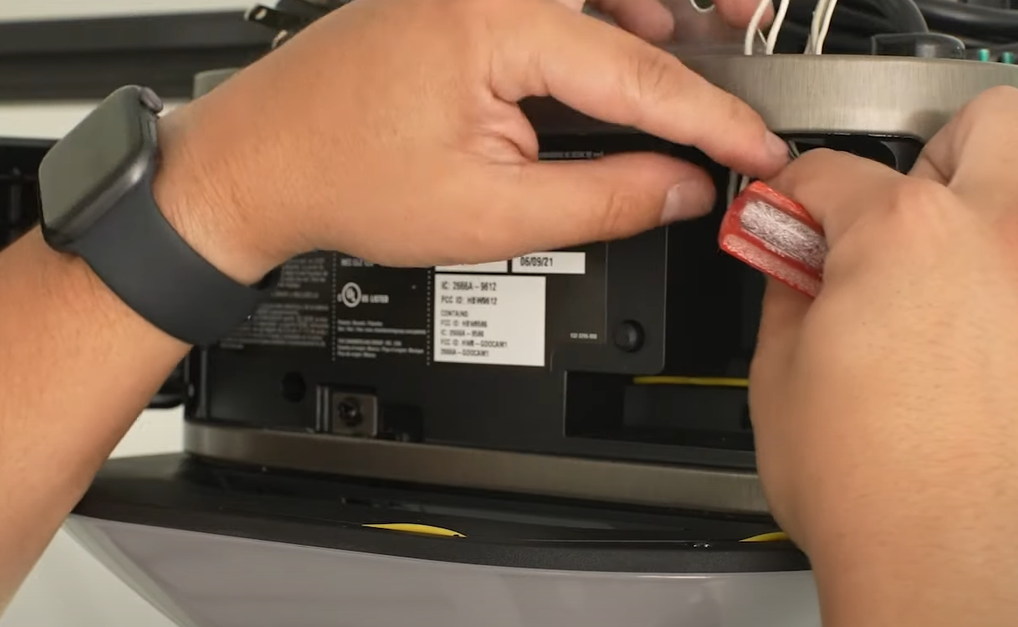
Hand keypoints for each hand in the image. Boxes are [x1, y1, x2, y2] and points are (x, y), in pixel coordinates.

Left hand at [152, 0, 789, 282]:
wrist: (256, 163)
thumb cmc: (338, 178)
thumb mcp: (488, 216)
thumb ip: (603, 202)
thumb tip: (681, 189)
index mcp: (495, 20)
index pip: (641, 71)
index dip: (715, 121)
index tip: (761, 151)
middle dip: (702, 20)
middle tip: (758, 44)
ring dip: (654, 15)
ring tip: (707, 60)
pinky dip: (604, 16)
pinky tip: (628, 48)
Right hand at [748, 87, 1017, 588]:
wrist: (947, 582)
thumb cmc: (866, 493)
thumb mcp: (777, 376)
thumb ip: (788, 292)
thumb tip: (794, 264)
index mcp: (907, 234)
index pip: (836, 169)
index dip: (799, 196)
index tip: (796, 218)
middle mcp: (1005, 242)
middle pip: (990, 126)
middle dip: (938, 155)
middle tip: (904, 222)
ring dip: (988, 265)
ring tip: (946, 348)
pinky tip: (994, 395)